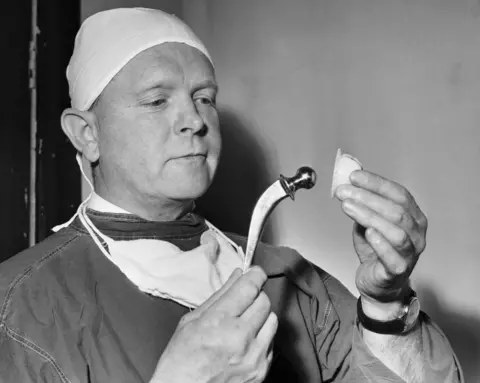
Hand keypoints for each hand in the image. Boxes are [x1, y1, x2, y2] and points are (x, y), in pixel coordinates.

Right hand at [150, 266, 277, 382]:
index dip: (255, 275)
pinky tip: (245, 341)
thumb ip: (219, 296)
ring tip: (243, 322)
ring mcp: (254, 356)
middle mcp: (240, 338)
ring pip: (272, 319)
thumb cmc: (180, 361)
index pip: (250, 287)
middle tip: (243, 299)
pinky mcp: (261, 370)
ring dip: (260, 315)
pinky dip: (262, 336)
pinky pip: (271, 341)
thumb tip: (237, 275)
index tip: (255, 272)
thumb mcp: (190, 322)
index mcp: (219, 322)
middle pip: (264, 301)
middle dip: (255, 295)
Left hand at [335, 170, 427, 303]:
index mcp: (413, 216)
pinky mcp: (399, 271)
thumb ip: (363, 205)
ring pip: (396, 231)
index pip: (399, 194)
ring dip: (369, 215)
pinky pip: (393, 256)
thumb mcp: (367, 223)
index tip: (354, 176)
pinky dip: (380, 242)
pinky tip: (367, 232)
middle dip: (367, 197)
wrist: (378, 285)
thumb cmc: (375, 250)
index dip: (376, 183)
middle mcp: (417, 233)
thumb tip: (349, 184)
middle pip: (397, 210)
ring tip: (347, 206)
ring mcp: (411, 253)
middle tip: (344, 191)